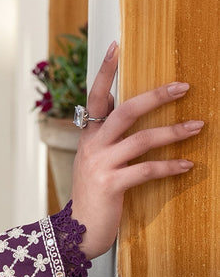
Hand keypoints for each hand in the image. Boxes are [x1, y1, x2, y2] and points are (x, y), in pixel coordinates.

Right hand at [70, 41, 202, 259]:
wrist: (78, 230)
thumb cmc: (93, 194)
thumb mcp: (93, 159)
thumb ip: (105, 134)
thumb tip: (117, 103)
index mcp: (89, 135)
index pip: (96, 95)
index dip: (106, 71)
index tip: (117, 46)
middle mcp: (92, 145)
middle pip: (125, 111)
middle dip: (156, 96)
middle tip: (183, 87)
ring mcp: (100, 164)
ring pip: (140, 139)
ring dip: (173, 132)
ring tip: (198, 127)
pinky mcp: (111, 185)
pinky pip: (146, 170)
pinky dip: (170, 166)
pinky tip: (188, 165)